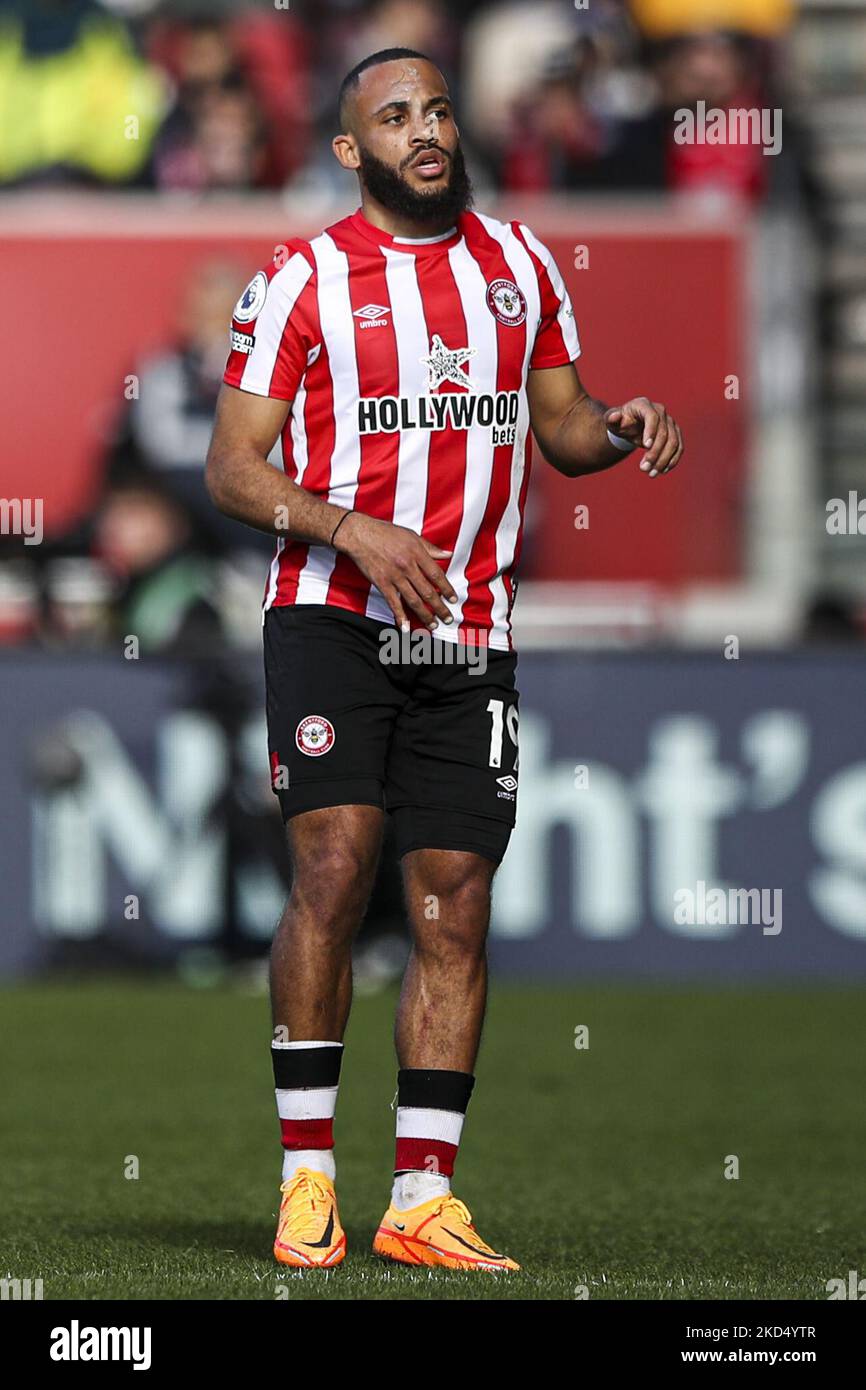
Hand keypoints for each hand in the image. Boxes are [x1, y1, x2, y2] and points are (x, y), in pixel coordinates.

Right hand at [334, 512, 456, 630]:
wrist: (360, 534)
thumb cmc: (385, 532)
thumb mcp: (411, 535)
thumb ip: (430, 547)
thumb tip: (448, 554)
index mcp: (417, 553)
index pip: (437, 575)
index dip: (447, 589)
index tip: (453, 599)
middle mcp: (407, 566)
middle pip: (428, 591)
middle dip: (440, 608)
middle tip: (448, 618)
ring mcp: (394, 576)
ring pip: (414, 600)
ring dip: (425, 615)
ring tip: (433, 625)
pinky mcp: (382, 583)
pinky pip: (393, 603)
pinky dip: (400, 617)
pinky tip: (406, 627)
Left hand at [605, 398, 683, 477]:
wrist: (631, 425)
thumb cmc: (621, 422)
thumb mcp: (612, 420)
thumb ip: (611, 418)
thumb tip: (614, 416)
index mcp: (644, 405)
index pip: (652, 417)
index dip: (651, 431)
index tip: (646, 446)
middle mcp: (660, 411)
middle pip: (663, 433)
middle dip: (655, 453)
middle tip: (644, 468)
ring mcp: (670, 422)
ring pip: (673, 442)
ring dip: (664, 460)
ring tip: (651, 473)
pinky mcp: (675, 433)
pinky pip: (679, 447)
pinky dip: (672, 460)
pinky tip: (662, 471)